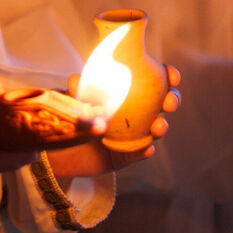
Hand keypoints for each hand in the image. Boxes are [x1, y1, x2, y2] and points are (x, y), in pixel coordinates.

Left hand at [47, 64, 180, 177]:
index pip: (155, 81)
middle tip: (169, 102)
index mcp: (130, 94)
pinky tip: (146, 149)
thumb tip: (76, 79)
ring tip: (158, 126)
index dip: (168, 77)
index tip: (172, 77)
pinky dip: (144, 151)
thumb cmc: (72, 117)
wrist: (60, 148)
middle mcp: (137, 114)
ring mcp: (134, 135)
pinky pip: (138, 154)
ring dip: (161, 126)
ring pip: (155, 130)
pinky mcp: (125, 156)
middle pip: (163, 104)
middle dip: (172, 100)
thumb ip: (76, 91)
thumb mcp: (73, 101)